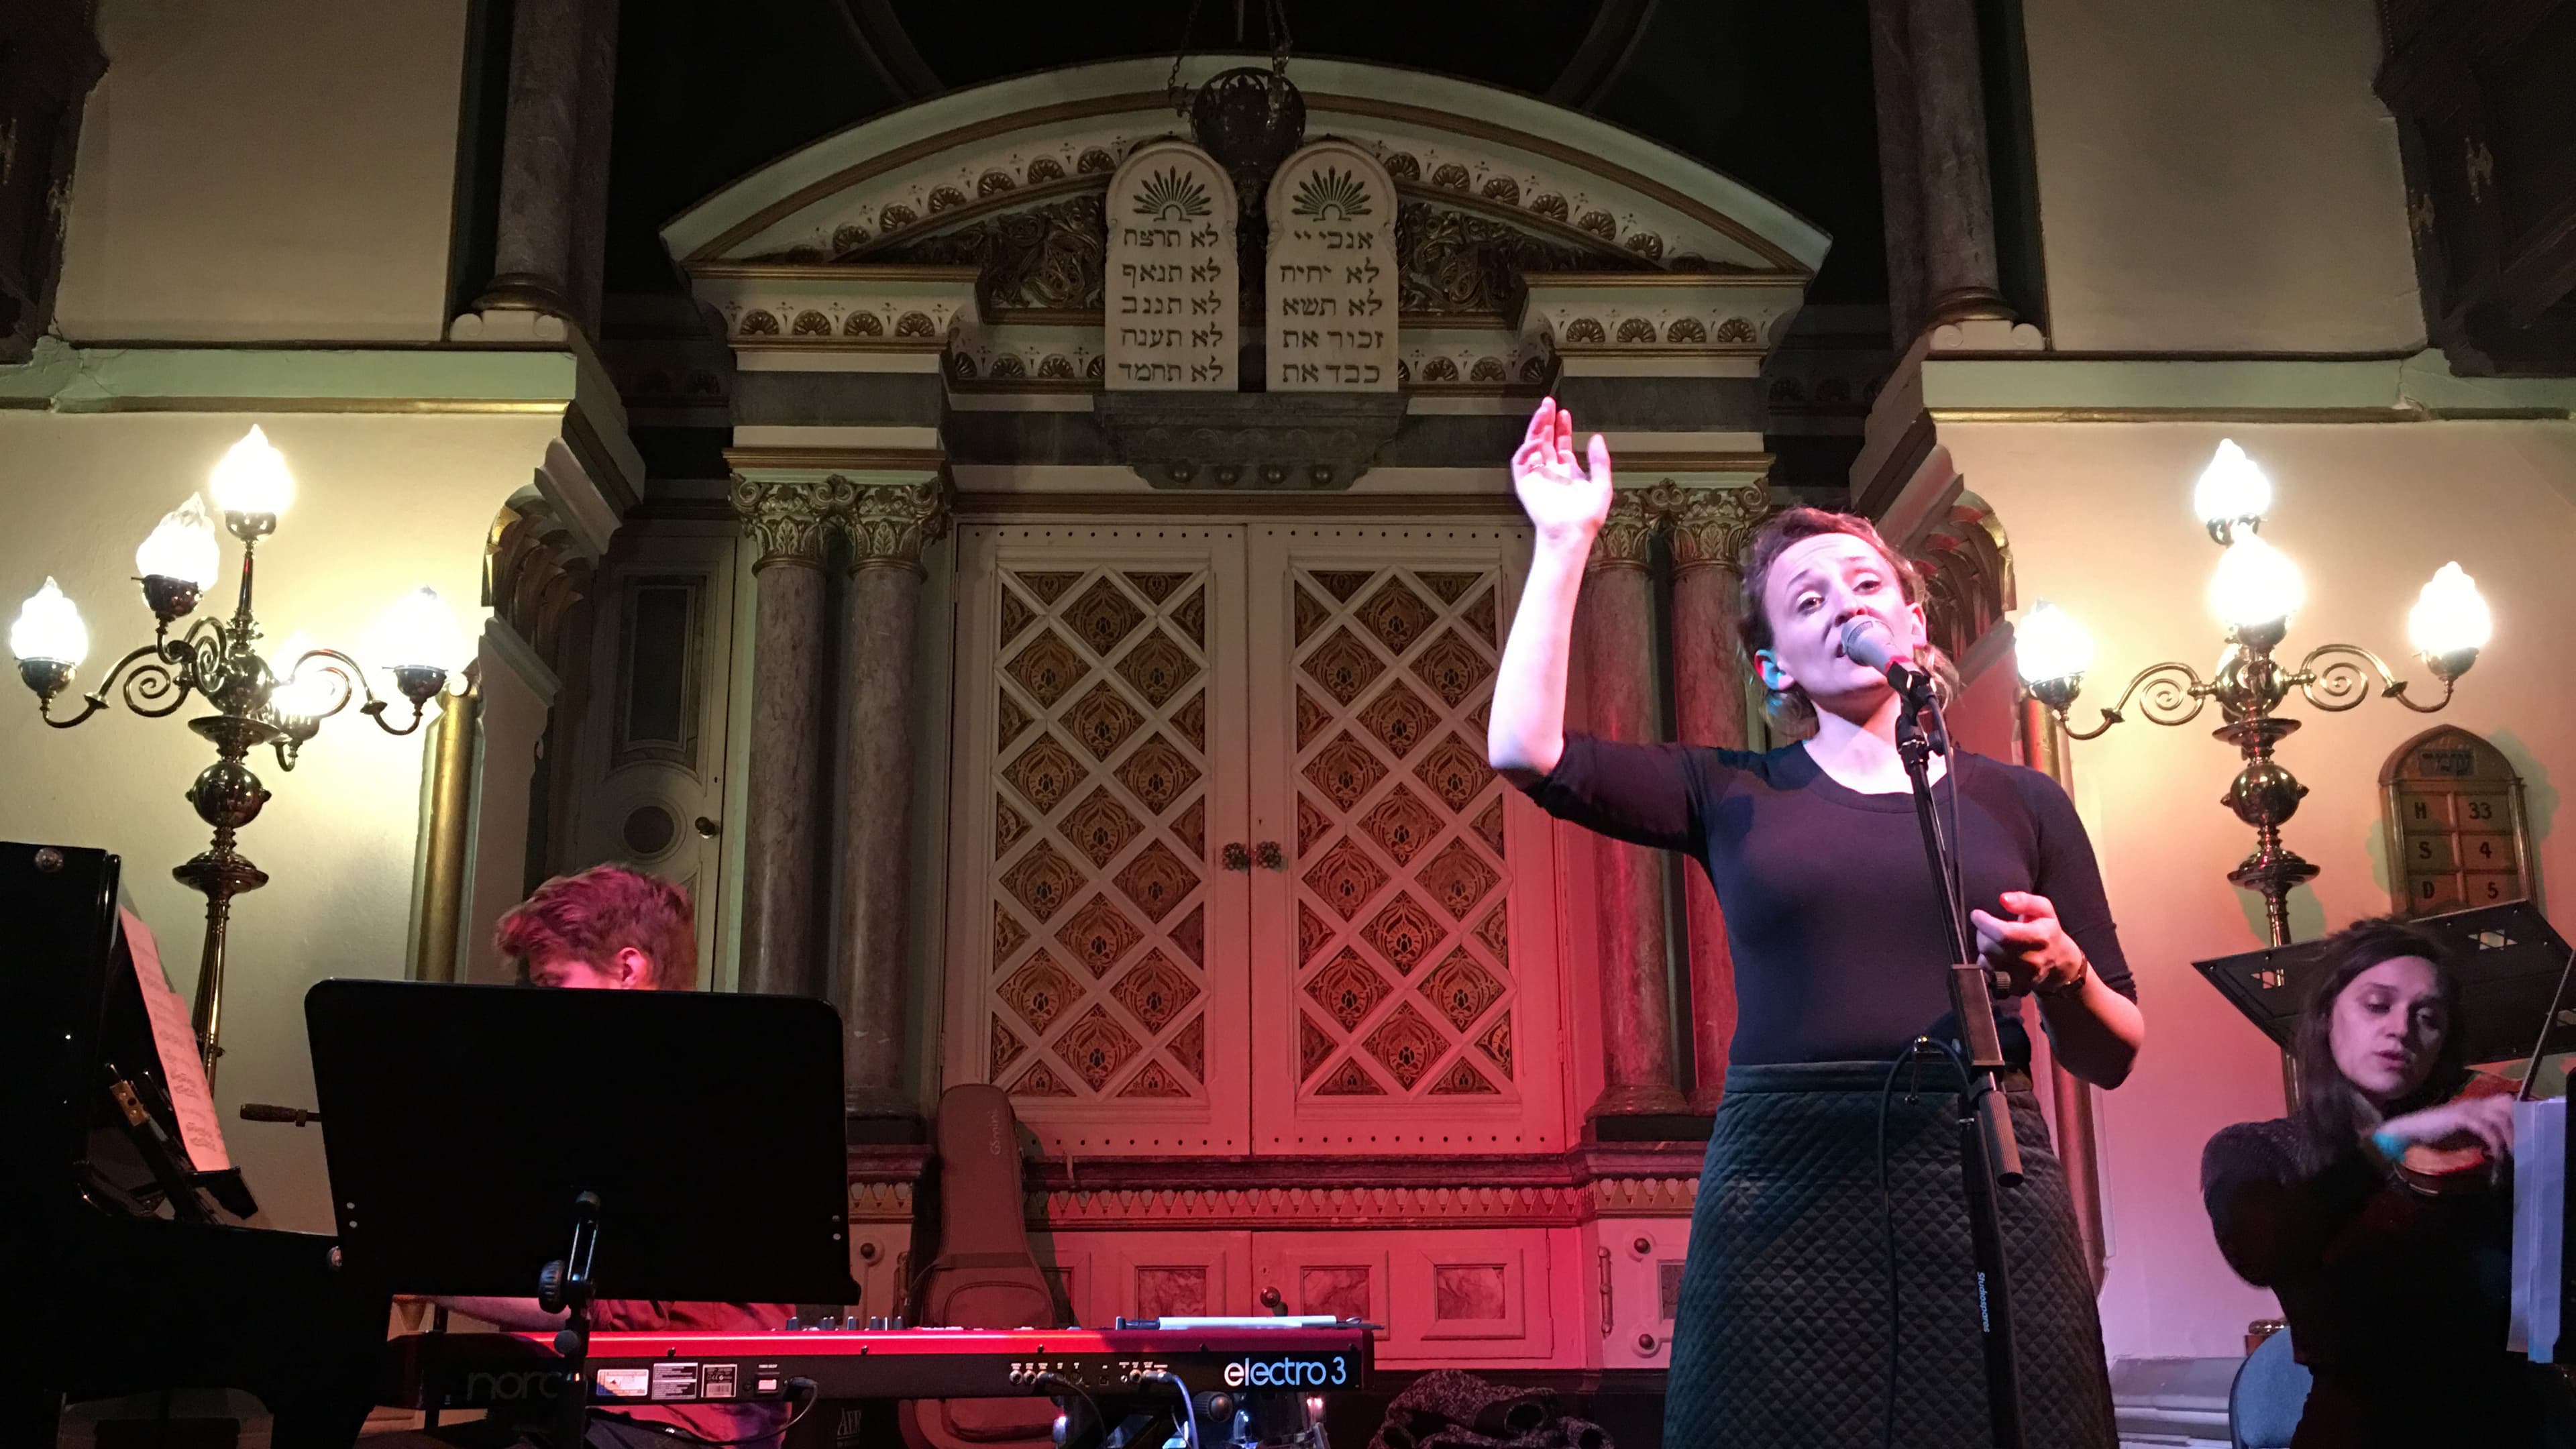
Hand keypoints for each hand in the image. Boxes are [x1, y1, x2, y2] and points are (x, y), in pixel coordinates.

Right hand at [1511, 398, 1612, 551]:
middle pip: (1545, 440)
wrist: (1570, 534)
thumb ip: (1600, 461)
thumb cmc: (1586, 518)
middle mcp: (1551, 472)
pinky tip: (1535, 440)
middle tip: (1548, 403)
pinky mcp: (1525, 484)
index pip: (1562, 443)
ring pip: (1532, 446)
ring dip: (1536, 428)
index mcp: (1568, 472)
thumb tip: (1597, 438)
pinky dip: (1525, 450)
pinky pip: (1521, 462)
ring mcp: (1537, 476)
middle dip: (1546, 421)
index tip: (1564, 413)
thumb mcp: (1602, 486)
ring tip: (1542, 412)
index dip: (1562, 428)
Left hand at [1969, 890, 2087, 996]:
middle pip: (1990, 947)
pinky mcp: (2015, 987)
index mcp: (2040, 938)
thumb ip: (2024, 900)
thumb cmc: (2048, 932)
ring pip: (1986, 961)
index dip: (1984, 923)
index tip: (1977, 914)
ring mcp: (2023, 977)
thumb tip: (2003, 899)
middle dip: (1983, 934)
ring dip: (1985, 949)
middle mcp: (2031, 961)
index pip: (2003, 933)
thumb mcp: (2043, 909)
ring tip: (1997, 942)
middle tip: (1988, 927)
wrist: (2060, 963)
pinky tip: (1998, 956)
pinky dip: (1988, 964)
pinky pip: (1988, 974)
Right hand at [2377, 1094, 2514, 1157]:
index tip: (2524, 1141)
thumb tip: (2502, 1149)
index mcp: (2476, 1105)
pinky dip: (2495, 1144)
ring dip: (2509, 1139)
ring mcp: (2468, 1108)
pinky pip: (2487, 1129)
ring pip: (2501, 1118)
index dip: (2518, 1119)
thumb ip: (2481, 1136)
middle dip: (2518, 1127)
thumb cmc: (2434, 1135)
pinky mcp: (2461, 1117)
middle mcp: (2475, 1103)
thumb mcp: (2464, 1135)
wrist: (2409, 1132)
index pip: (2506, 1104)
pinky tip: (2495, 1157)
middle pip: (2508, 1106)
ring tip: (2511, 1157)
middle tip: (2520, 1149)